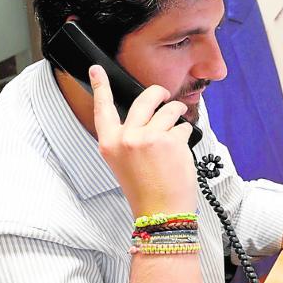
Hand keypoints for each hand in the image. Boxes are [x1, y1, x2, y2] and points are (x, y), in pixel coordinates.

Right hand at [89, 64, 196, 218]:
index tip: (96, 69)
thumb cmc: (145, 190)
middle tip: (165, 96)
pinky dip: (186, 138)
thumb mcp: (123, 163)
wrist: (161, 214)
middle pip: (145, 98)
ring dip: (179, 115)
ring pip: (170, 110)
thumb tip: (148, 115)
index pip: (102, 108)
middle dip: (159, 93)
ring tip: (177, 132)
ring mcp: (149, 137)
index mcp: (110, 143)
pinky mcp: (171, 141)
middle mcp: (127, 137)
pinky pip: (184, 128)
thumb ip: (128, 138)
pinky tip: (180, 154)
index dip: (100, 86)